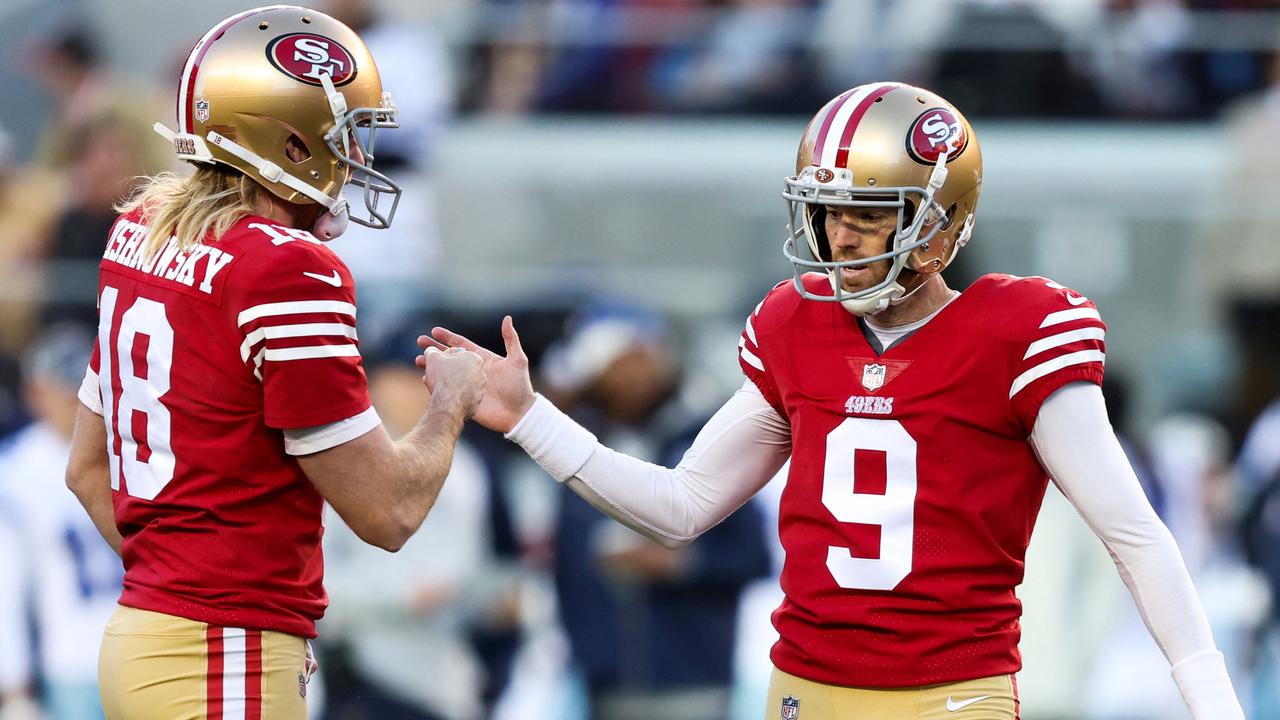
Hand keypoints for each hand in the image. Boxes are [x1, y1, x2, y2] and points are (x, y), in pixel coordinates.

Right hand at [417, 315, 533, 432]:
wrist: (519, 414)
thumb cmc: (520, 386)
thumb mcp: (517, 360)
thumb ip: (511, 339)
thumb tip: (507, 318)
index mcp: (481, 359)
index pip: (461, 345)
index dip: (447, 337)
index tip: (434, 330)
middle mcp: (471, 371)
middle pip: (448, 357)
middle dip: (433, 348)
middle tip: (419, 341)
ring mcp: (465, 385)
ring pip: (444, 372)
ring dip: (430, 365)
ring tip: (418, 360)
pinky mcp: (462, 399)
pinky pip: (445, 390)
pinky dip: (434, 384)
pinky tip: (425, 378)